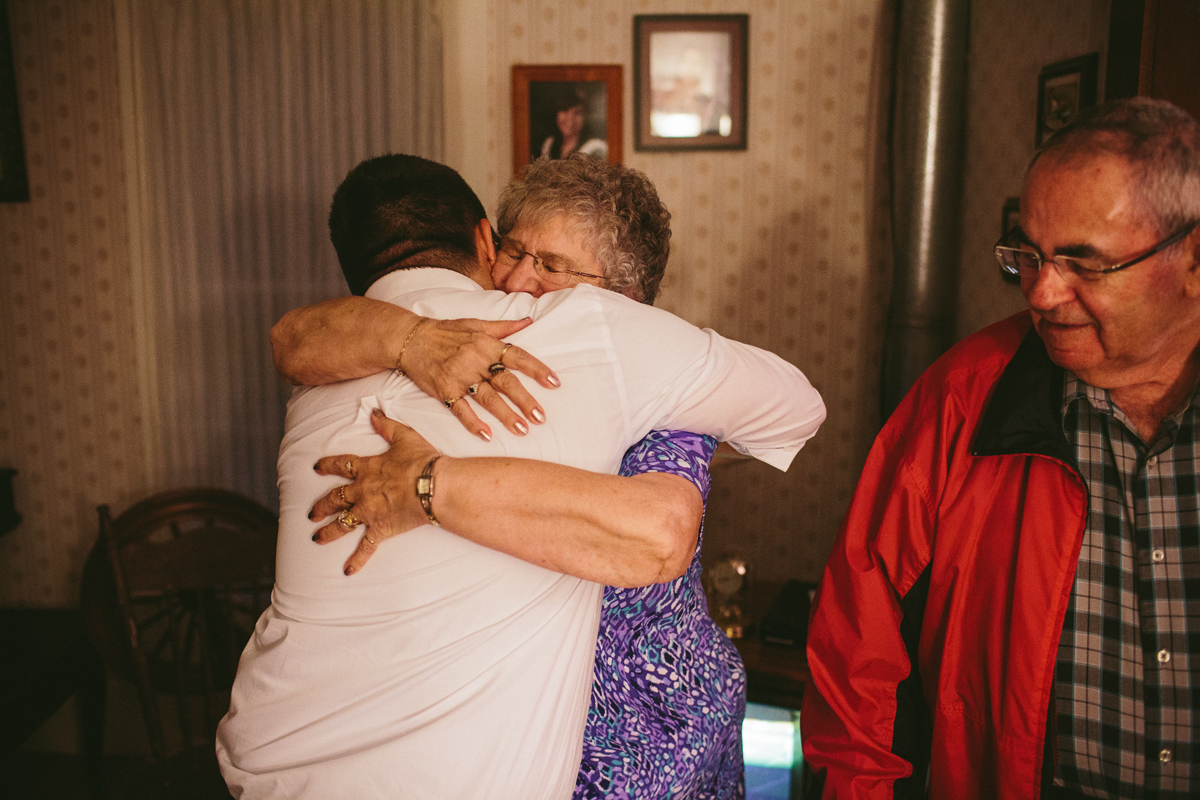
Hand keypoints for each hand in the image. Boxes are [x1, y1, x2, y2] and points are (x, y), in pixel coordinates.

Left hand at [309, 409, 440, 575]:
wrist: (433, 485)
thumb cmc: (422, 460)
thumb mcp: (404, 436)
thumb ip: (387, 425)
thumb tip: (374, 413)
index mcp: (367, 468)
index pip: (341, 466)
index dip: (327, 466)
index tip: (317, 467)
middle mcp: (362, 491)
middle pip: (335, 498)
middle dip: (322, 505)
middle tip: (311, 512)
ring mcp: (369, 512)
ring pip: (342, 523)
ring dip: (328, 531)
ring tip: (317, 538)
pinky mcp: (381, 529)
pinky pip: (366, 547)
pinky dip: (357, 560)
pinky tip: (347, 571)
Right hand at [401, 317, 559, 440]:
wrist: (411, 339)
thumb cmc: (446, 331)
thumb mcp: (477, 324)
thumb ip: (504, 327)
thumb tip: (529, 320)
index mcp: (487, 345)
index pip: (518, 357)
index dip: (537, 369)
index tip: (554, 383)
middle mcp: (476, 361)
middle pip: (506, 382)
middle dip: (525, 401)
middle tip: (541, 417)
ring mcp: (460, 377)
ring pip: (487, 398)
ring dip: (505, 415)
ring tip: (522, 430)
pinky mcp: (445, 390)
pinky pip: (461, 409)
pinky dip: (473, 423)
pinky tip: (487, 435)